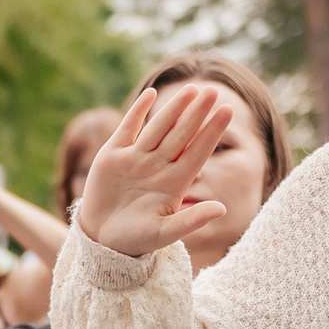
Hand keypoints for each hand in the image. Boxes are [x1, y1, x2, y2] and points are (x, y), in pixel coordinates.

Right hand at [73, 85, 232, 257]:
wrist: (101, 238)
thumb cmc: (136, 239)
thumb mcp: (165, 233)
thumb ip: (192, 221)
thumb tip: (222, 210)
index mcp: (175, 182)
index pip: (198, 151)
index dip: (212, 132)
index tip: (227, 111)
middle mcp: (159, 166)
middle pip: (182, 134)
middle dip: (197, 113)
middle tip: (213, 91)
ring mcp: (136, 158)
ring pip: (159, 127)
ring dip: (174, 108)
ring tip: (191, 90)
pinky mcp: (113, 155)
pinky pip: (129, 128)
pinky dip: (138, 111)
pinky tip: (151, 94)